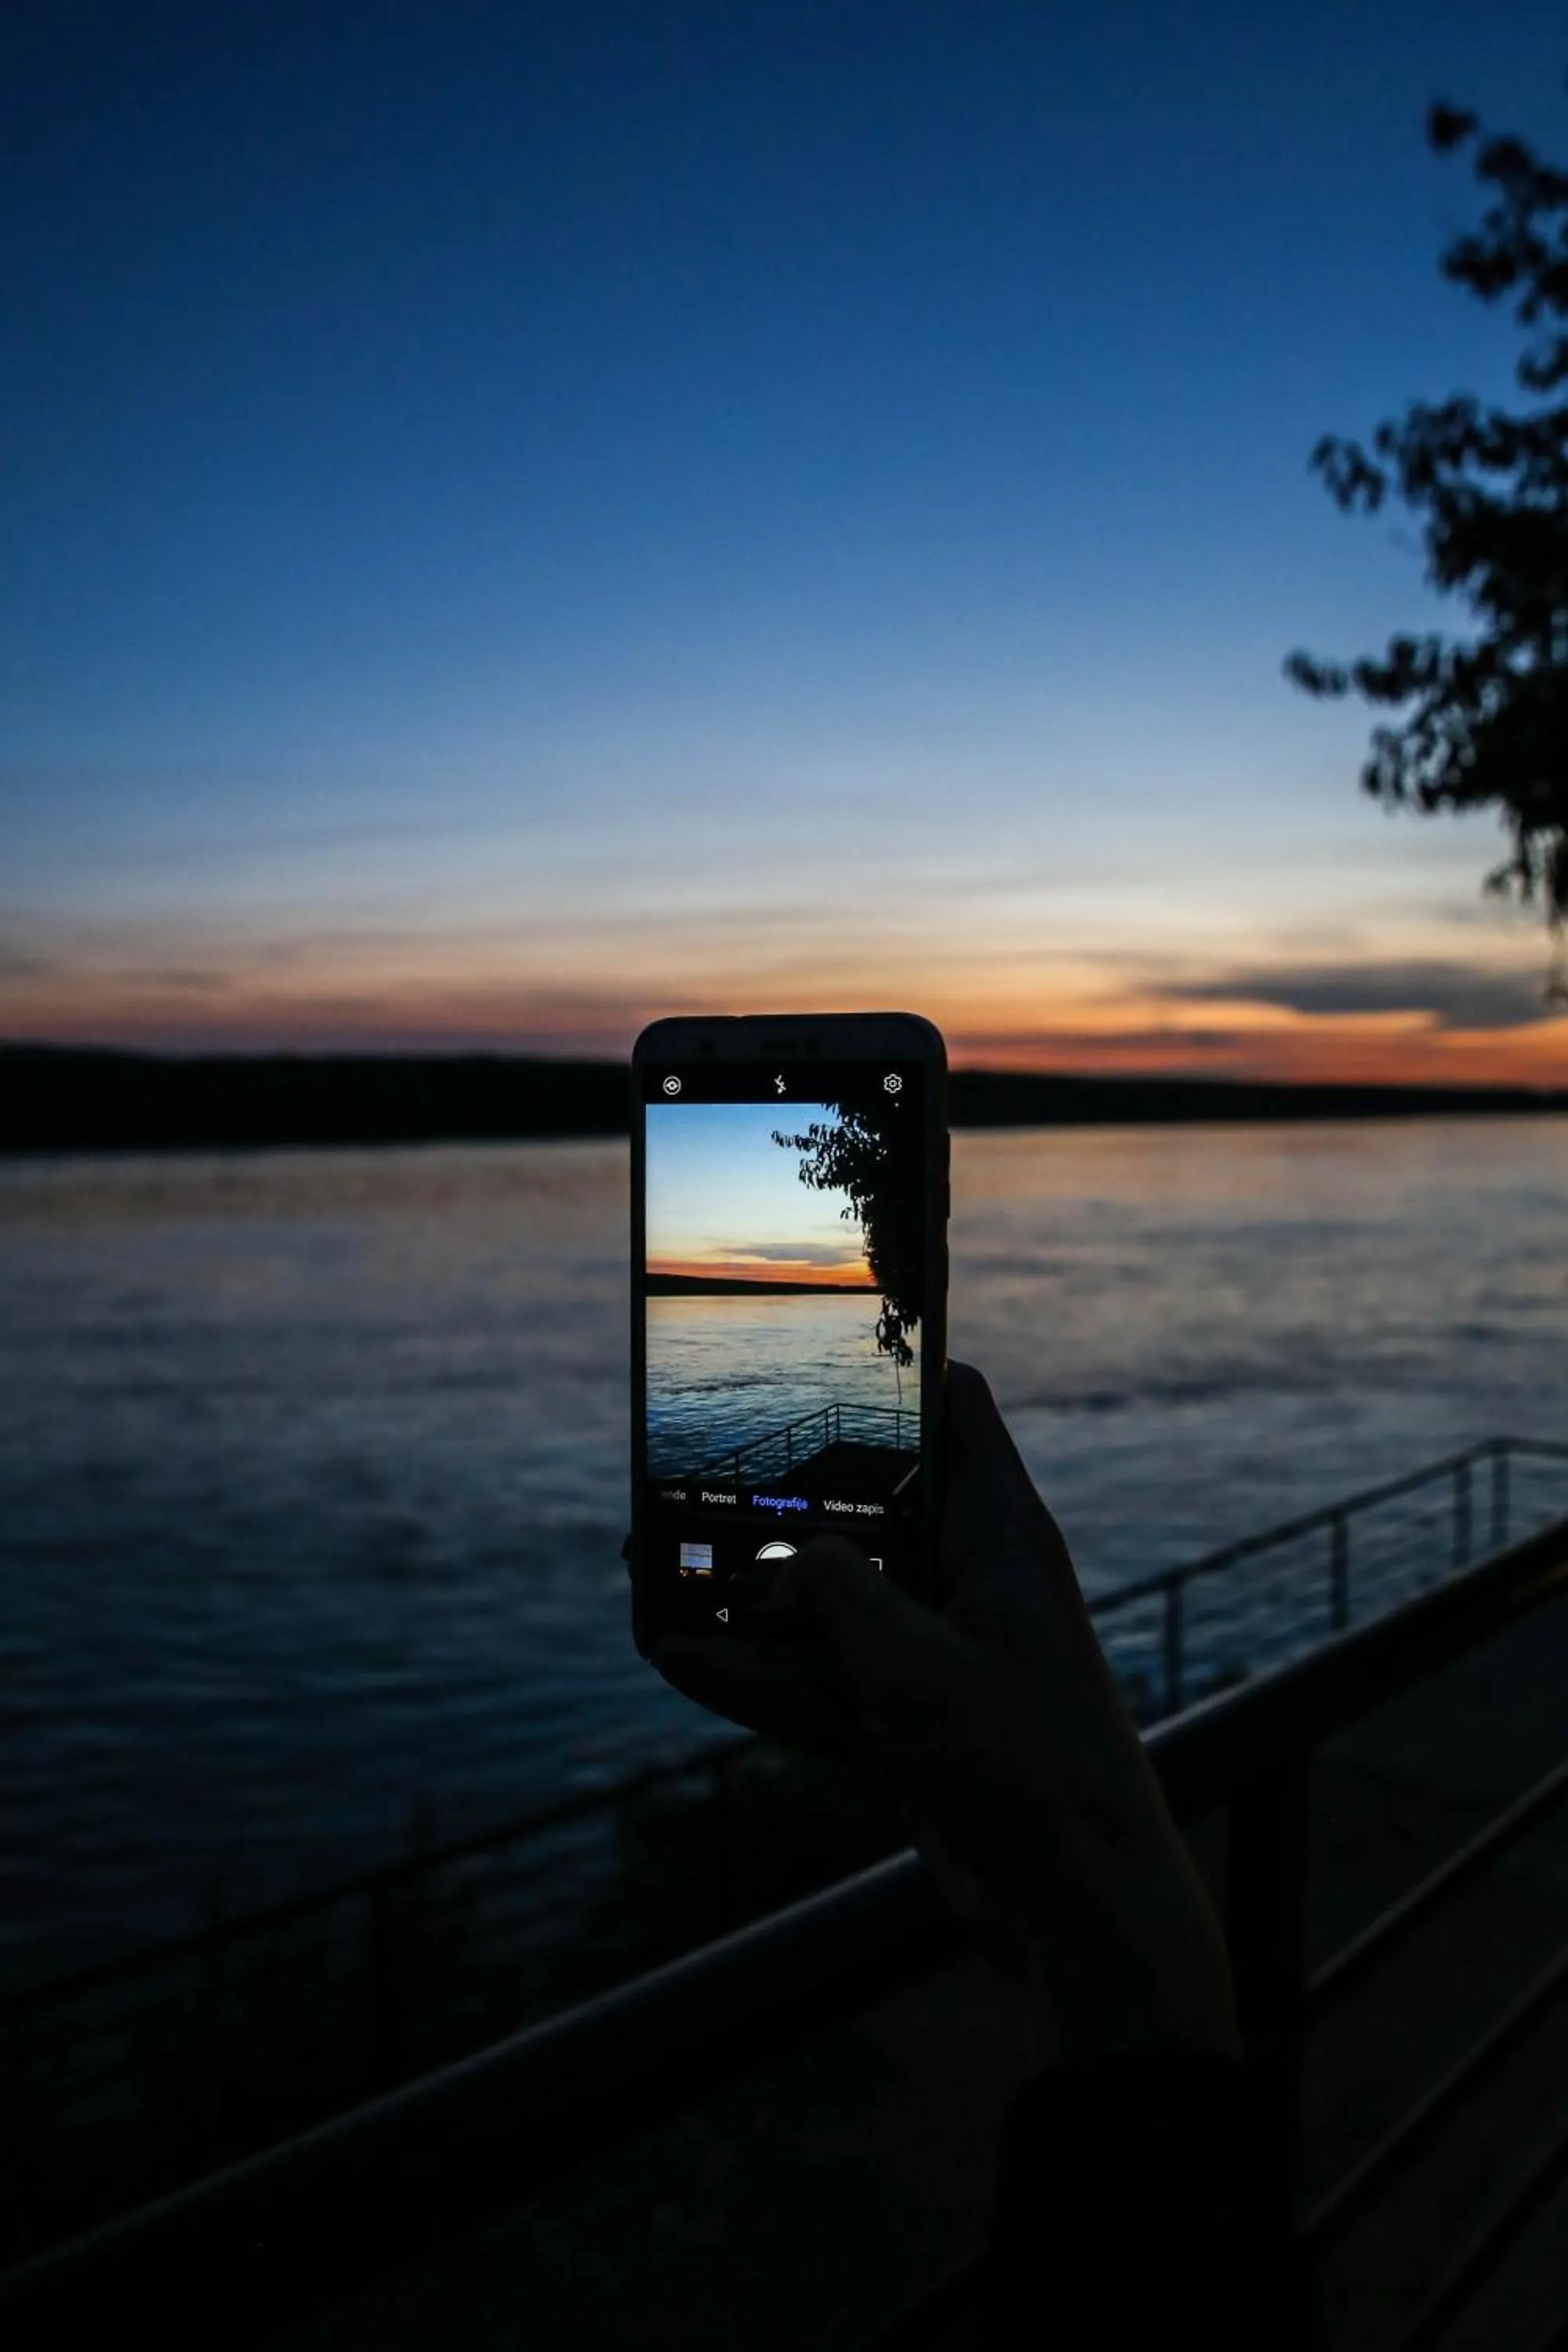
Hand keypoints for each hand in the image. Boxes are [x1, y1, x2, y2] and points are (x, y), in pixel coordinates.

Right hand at [653, 1360, 1238, 2064]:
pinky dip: (758, 1679)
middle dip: (774, 1507)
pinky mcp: (914, 1726)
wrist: (1080, 1918)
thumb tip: (777, 1562)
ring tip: (649, 1583)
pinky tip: (679, 1663)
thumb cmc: (1024, 1769)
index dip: (890, 1370)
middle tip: (680, 1486)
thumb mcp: (911, 1662)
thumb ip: (832, 1589)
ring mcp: (941, 1657)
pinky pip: (823, 1685)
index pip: (956, 1412)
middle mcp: (972, 1581)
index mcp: (1002, 1536)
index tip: (808, 1343)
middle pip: (863, 1514)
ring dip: (746, 1605)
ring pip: (828, 1609)